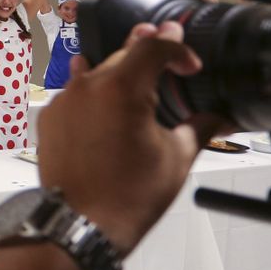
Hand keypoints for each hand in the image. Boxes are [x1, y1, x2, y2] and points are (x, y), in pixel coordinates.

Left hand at [37, 21, 204, 250]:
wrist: (80, 223)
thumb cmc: (128, 195)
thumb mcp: (176, 157)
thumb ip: (200, 127)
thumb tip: (220, 118)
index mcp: (121, 88)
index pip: (153, 46)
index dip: (176, 47)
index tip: (190, 64)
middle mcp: (87, 86)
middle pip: (122, 56)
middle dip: (147, 54)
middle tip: (167, 52)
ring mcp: (64, 101)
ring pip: (95, 73)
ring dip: (118, 72)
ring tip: (136, 73)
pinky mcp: (50, 118)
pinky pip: (74, 95)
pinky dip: (93, 95)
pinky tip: (103, 102)